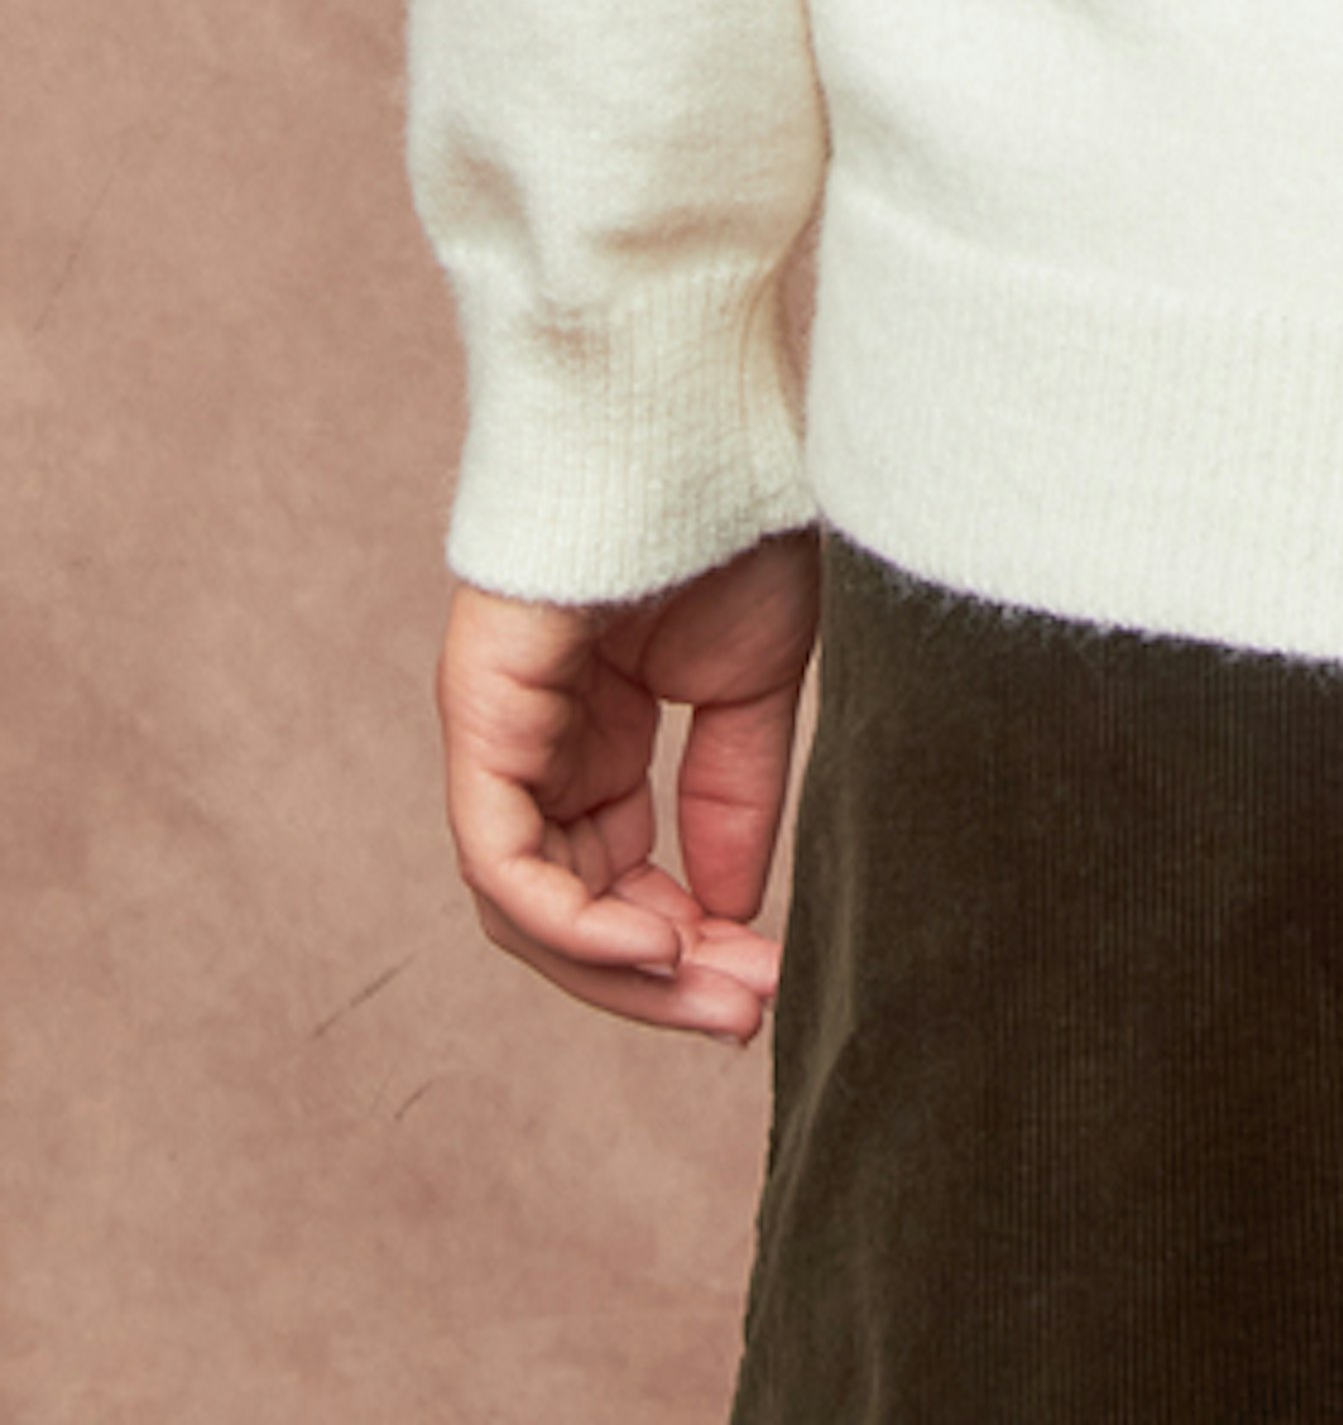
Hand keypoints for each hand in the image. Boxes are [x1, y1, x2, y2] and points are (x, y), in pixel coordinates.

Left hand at [436, 527, 822, 1043]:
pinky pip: (501, 860)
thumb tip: (723, 915)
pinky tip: (655, 944)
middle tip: (745, 1016)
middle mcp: (542, 747)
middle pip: (574, 909)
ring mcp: (503, 735)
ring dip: (620, 968)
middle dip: (660, 977)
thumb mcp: (755, 683)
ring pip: (530, 905)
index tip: (771, 980)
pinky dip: (570, 921)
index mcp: (603, 735)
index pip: (626, 876)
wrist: (691, 416)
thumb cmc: (727, 515)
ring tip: (714, 992)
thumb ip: (735, 799)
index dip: (692, 941)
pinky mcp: (480, 719)